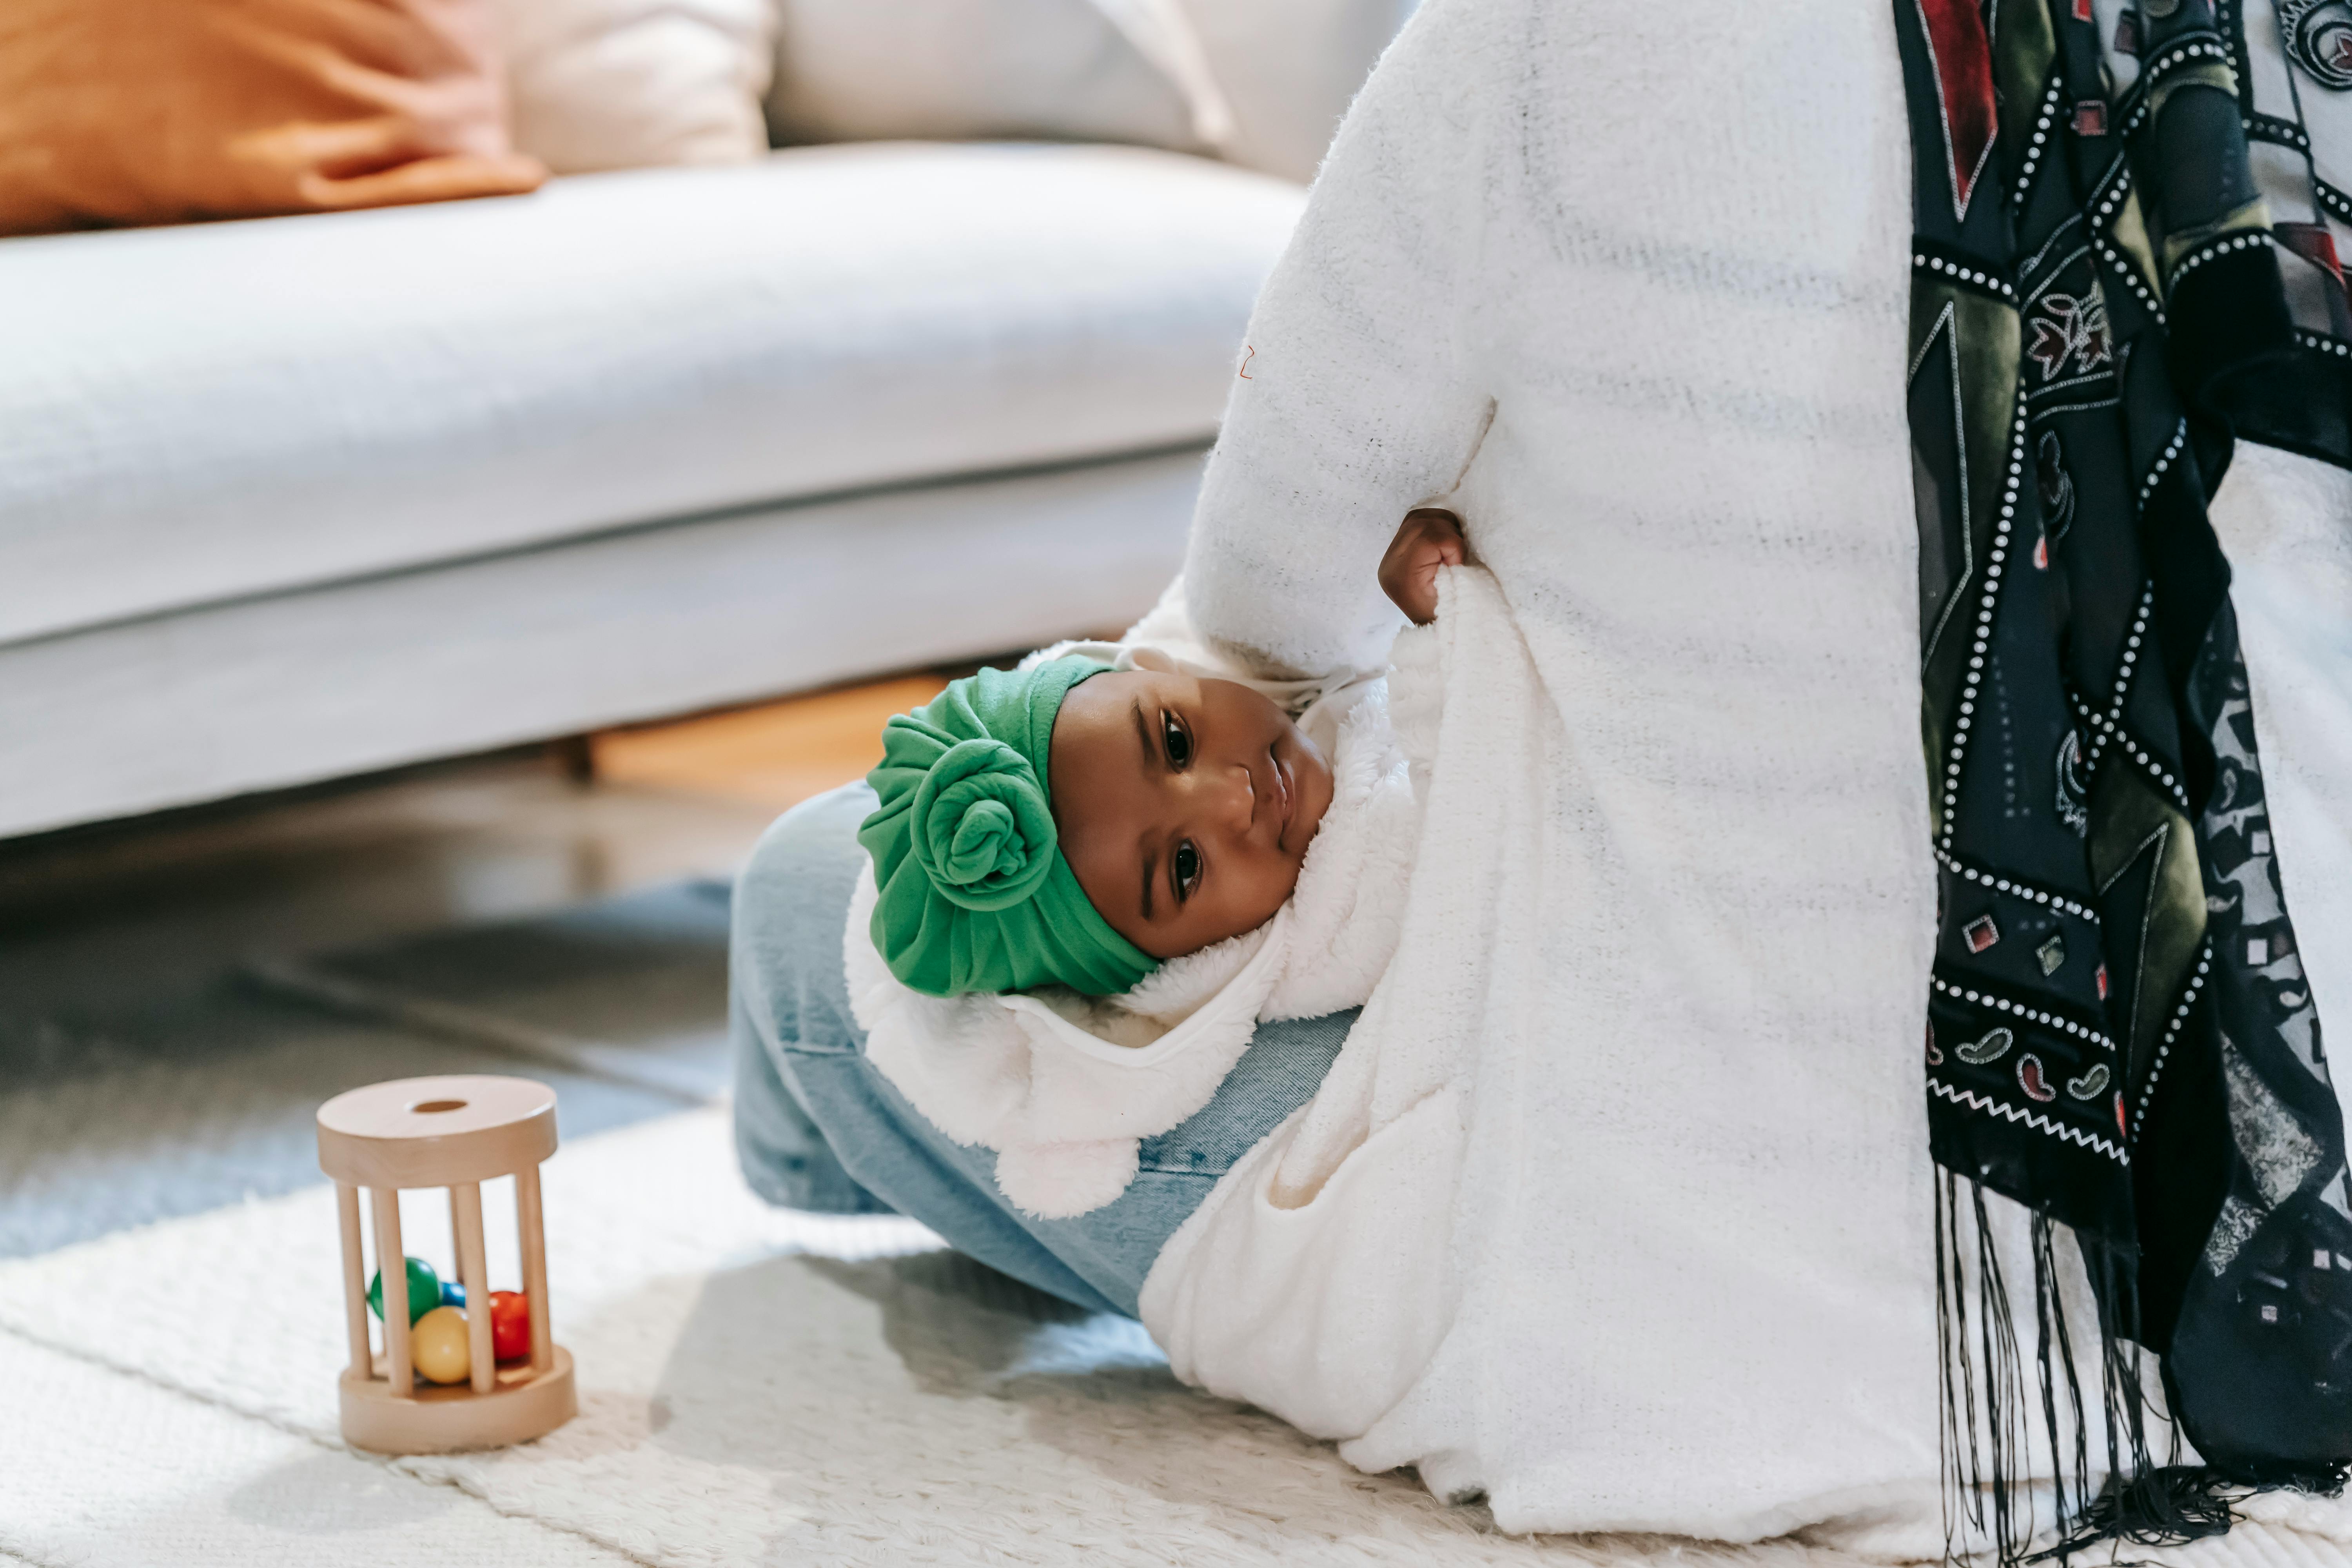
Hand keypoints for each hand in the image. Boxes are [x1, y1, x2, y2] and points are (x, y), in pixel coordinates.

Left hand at [1378, 509, 1465, 625]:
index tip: (1459, 566)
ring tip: (1452, 551)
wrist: (1440, 633)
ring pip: (1418, 517)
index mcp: (1401, 577)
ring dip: (1443, 527)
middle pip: (1420, 521)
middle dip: (1448, 533)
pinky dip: (1436, 527)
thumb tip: (1461, 540)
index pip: (1429, 538)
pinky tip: (1444, 546)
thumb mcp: (1459, 593)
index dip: (1453, 546)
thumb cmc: (1453, 616)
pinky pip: (1416, 522)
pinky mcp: (1398, 551)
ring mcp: (1391, 557)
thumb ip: (1457, 567)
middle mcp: (1390, 564)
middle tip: (1458, 555)